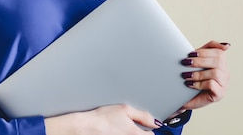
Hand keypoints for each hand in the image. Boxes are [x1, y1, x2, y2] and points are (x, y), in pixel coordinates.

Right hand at [44, 104, 164, 134]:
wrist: (87, 127)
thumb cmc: (103, 118)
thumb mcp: (125, 110)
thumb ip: (143, 116)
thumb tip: (155, 122)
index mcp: (135, 134)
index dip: (149, 129)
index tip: (147, 126)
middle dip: (140, 133)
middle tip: (131, 127)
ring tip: (121, 129)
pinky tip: (116, 132)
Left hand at [180, 40, 230, 110]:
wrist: (187, 98)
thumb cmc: (194, 78)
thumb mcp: (198, 63)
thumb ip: (205, 51)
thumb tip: (225, 45)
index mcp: (221, 63)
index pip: (219, 52)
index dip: (204, 51)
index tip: (190, 54)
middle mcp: (225, 72)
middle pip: (219, 61)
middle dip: (200, 61)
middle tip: (186, 63)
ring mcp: (224, 83)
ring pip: (216, 73)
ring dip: (199, 73)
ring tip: (186, 75)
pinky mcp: (219, 94)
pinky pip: (212, 85)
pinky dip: (199, 83)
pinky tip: (190, 84)